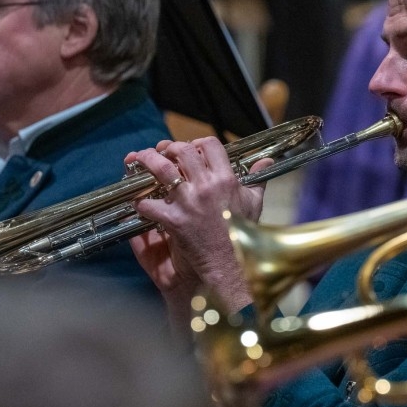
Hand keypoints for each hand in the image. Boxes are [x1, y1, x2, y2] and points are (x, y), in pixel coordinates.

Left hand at [126, 138, 271, 313]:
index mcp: (226, 179)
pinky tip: (139, 201)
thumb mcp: (254, 203)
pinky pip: (150, 205)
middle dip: (169, 148)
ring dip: (147, 161)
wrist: (232, 264)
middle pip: (182, 151)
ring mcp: (189, 203)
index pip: (210, 145)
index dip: (197, 143)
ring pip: (161, 170)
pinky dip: (141, 202)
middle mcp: (207, 187)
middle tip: (162, 152)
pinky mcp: (175, 221)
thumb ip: (258, 179)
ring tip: (140, 159)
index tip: (191, 148)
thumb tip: (266, 161)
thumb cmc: (243, 234)